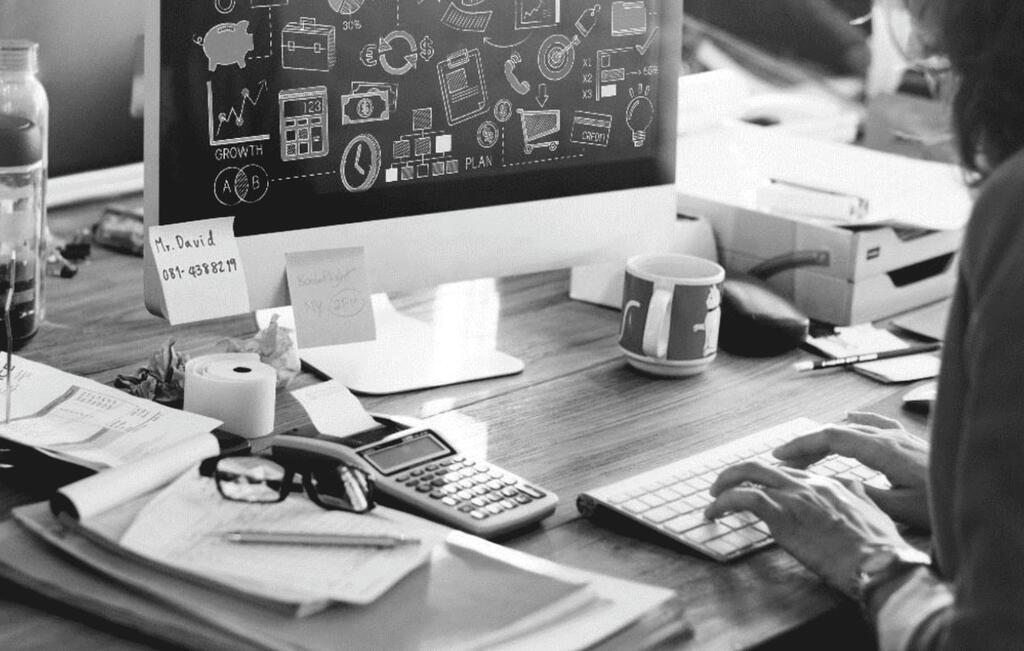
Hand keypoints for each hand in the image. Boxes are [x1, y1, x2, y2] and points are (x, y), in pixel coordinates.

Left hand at [705, 462, 907, 595]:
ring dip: (724, 485)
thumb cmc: (879, 549)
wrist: (878, 563)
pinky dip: (723, 502)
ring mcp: (794, 496)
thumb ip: (857, 497)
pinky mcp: (782, 513)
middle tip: (721, 486)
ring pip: (748, 474)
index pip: (788, 472)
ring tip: (713, 499)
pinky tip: (714, 513)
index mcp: (829, 483)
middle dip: (737, 473)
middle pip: (762, 466)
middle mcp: (808, 483)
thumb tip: (851, 489)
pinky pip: (743, 497)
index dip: (767, 479)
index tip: (754, 488)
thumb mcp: (874, 513)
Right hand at [773, 412, 930, 530]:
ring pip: (852, 428)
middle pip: (837, 431)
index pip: (831, 438)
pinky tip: (850, 419)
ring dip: (827, 438)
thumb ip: (861, 494)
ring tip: (808, 453)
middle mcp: (887, 437)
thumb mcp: (898, 507)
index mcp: (881, 449)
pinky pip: (873, 424)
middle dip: (807, 444)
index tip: (780, 455)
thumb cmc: (939, 503)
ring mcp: (899, 436)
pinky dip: (854, 423)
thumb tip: (831, 488)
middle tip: (784, 460)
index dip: (802, 445)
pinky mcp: (908, 442)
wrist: (974, 490)